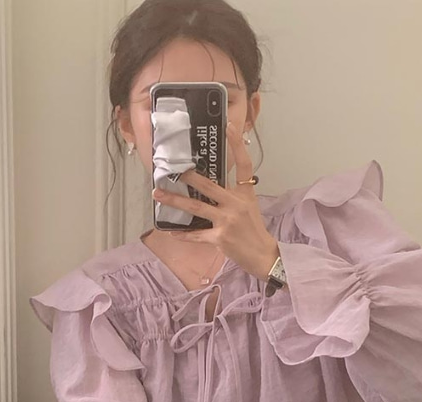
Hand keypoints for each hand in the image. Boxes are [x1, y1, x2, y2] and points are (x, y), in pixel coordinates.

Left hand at [152, 122, 279, 281]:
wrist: (263, 255)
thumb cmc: (254, 230)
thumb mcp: (248, 206)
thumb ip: (232, 195)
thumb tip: (209, 186)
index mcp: (245, 194)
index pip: (244, 165)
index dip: (236, 145)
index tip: (229, 127)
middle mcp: (235, 204)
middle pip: (209, 185)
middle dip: (188, 177)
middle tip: (172, 170)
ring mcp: (227, 221)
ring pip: (196, 208)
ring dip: (175, 201)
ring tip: (158, 195)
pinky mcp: (219, 238)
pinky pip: (196, 235)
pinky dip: (183, 234)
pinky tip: (171, 231)